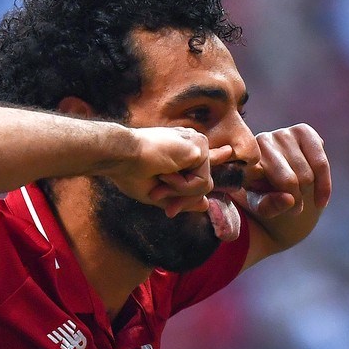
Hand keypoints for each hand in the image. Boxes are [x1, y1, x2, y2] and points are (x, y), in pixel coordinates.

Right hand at [105, 126, 232, 216]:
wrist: (120, 156)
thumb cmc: (129, 172)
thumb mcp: (158, 192)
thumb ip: (182, 197)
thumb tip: (206, 204)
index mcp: (179, 148)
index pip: (203, 155)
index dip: (217, 156)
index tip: (228, 152)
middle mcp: (190, 143)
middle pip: (202, 182)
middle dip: (183, 199)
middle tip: (160, 202)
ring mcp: (196, 144)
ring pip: (204, 185)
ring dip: (180, 192)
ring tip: (160, 180)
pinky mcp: (199, 148)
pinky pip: (201, 183)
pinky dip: (182, 187)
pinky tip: (166, 174)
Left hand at [237, 123, 330, 220]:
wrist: (280, 179)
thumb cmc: (265, 193)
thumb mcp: (261, 206)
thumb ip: (269, 206)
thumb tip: (290, 199)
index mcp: (245, 160)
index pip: (263, 183)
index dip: (275, 201)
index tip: (283, 211)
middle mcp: (261, 142)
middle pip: (289, 180)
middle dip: (295, 199)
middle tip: (293, 206)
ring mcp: (282, 134)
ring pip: (307, 174)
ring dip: (307, 192)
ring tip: (300, 195)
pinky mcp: (303, 131)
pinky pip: (321, 163)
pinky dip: (324, 186)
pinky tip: (320, 201)